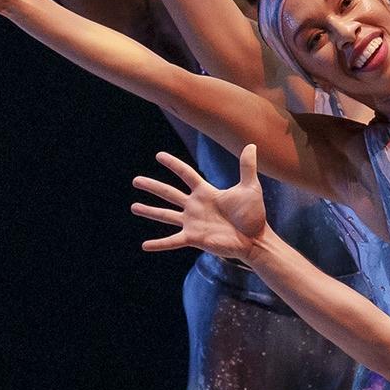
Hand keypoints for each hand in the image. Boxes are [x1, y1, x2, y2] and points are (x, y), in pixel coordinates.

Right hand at [130, 144, 271, 264]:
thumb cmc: (253, 214)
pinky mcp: (193, 238)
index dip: (173, 164)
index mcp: (206, 192)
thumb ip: (247, 167)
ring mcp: (193, 222)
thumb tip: (251, 144)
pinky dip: (159, 244)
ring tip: (133, 207)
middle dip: (153, 186)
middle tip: (135, 180)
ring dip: (149, 211)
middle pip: (169, 193)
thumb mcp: (250, 188)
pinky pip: (172, 241)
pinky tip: (144, 245)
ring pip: (165, 215)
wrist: (255, 239)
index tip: (159, 155)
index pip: (186, 174)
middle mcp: (195, 206)